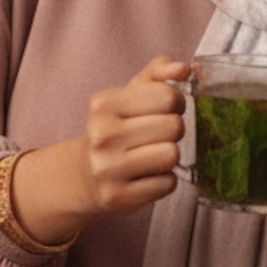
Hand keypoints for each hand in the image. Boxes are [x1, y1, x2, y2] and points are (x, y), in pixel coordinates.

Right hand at [11, 55, 189, 241]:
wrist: (83, 176)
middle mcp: (101, 136)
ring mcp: (107, 169)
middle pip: (174, 126)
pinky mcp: (117, 197)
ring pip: (172, 155)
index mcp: (103, 104)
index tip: (163, 110)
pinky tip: (146, 176)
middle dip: (172, 130)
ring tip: (151, 155)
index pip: (168, 95)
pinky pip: (168, 184)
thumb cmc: (114, 129)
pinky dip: (164, 180)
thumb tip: (183, 69)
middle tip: (156, 135)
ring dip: (169, 156)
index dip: (175, 102)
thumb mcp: (128, 95)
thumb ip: (157, 74)